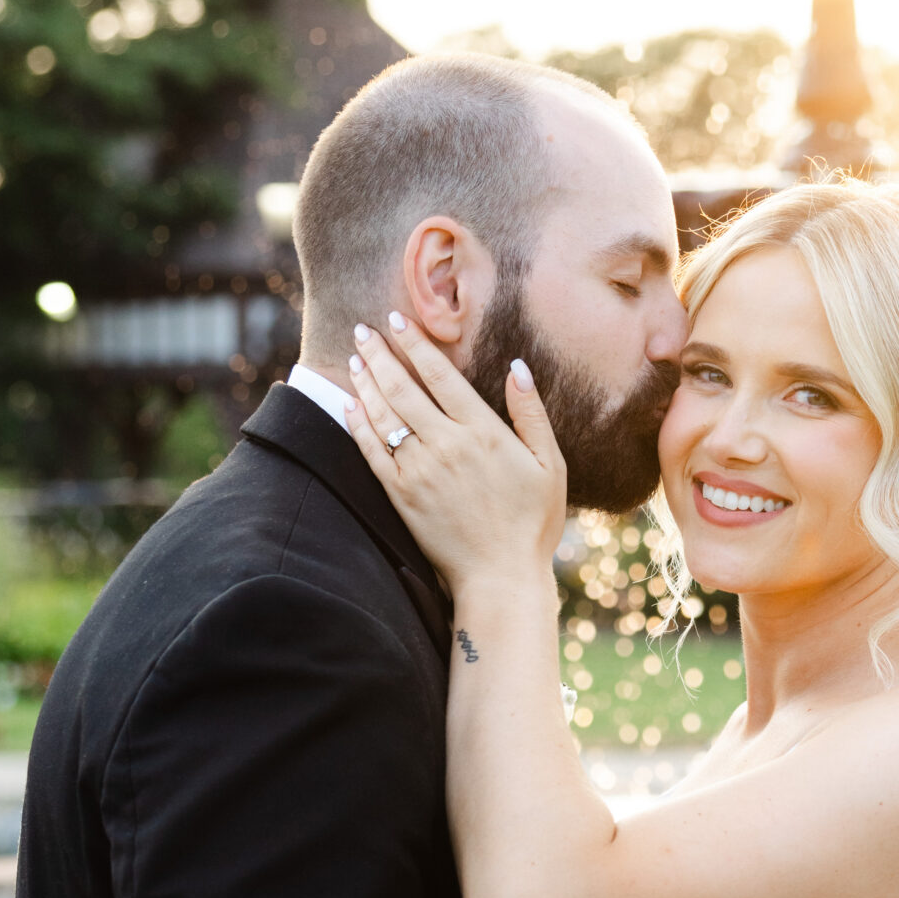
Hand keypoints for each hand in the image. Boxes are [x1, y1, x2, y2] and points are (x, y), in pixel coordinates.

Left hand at [346, 317, 567, 594]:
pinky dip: (357, 425)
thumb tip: (518, 369)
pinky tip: (349, 405)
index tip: (397, 321)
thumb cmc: (533, 523)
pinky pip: (371, 452)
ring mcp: (419, 470)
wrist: (500, 576)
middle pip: (403, 387)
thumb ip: (532, 414)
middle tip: (363, 329)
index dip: (415, 343)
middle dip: (380, 354)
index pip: (439, 374)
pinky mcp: (401, 495)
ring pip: (383, 414)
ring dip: (365, 382)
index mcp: (482, 431)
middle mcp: (445, 444)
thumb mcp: (549, 465)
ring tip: (355, 358)